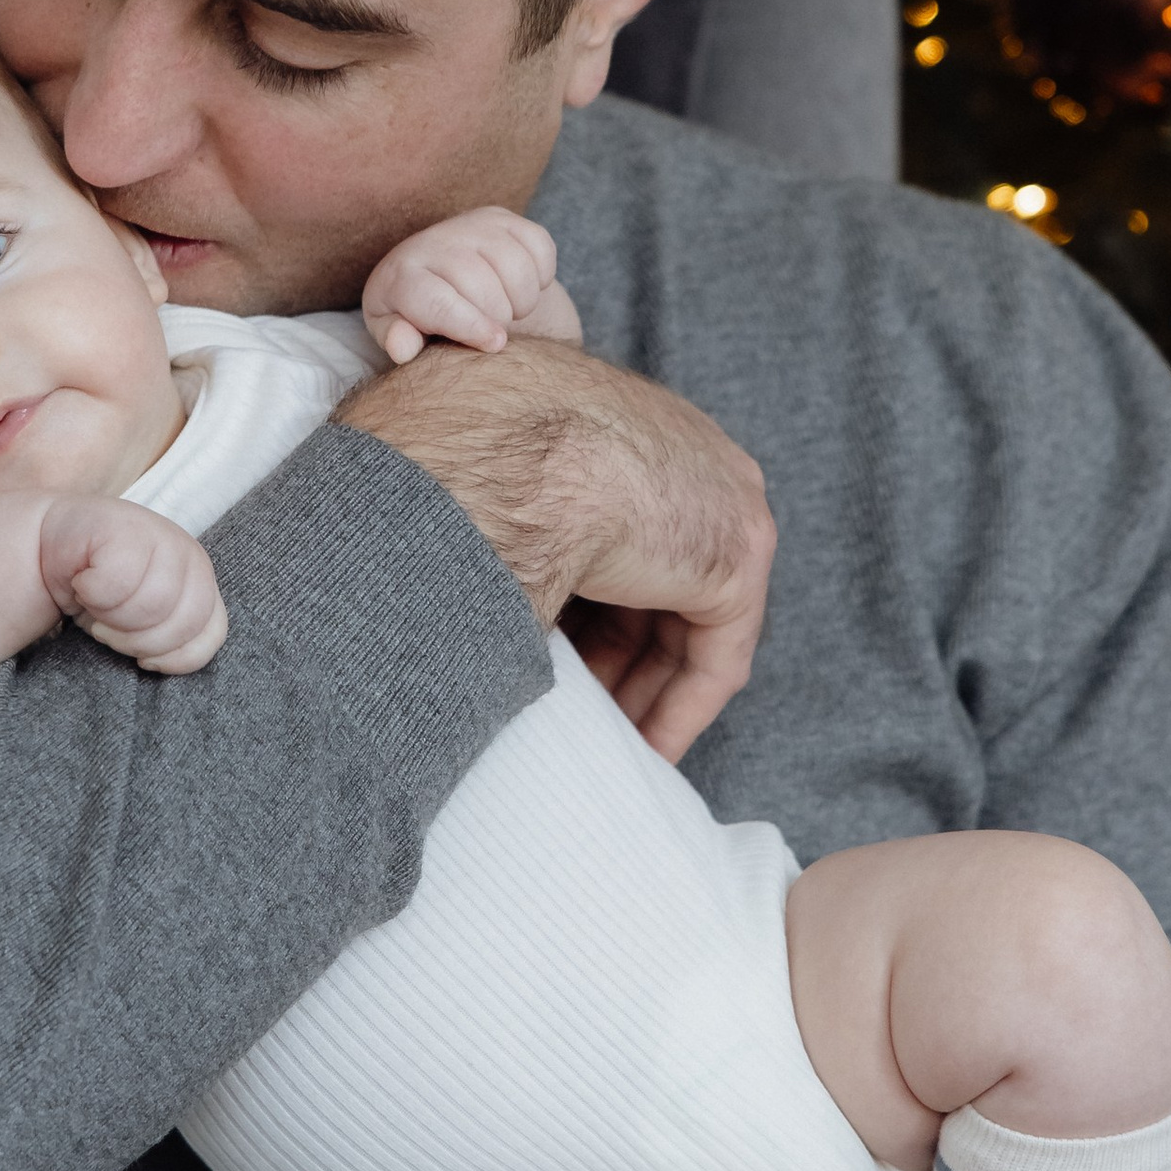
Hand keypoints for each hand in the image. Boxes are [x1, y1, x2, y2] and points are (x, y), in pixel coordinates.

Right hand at [38, 499, 227, 675]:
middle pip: (179, 625)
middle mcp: (190, 556)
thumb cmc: (102, 588)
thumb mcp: (141, 623)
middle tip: (107, 627)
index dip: (174, 658)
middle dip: (135, 641)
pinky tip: (83, 579)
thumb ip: (170, 639)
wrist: (53, 541)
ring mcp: (162, 537)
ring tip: (95, 602)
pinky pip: (115, 583)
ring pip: (150, 605)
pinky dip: (90, 591)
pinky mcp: (126, 527)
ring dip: (109, 616)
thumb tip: (162, 663)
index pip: (210, 634)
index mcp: (201, 582)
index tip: (144, 660)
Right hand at [338, 345, 773, 762]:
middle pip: (657, 582)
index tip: (551, 664)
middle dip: (616, 662)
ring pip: (687, 624)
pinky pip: (716, 653)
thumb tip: (434, 591)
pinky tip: (644, 750)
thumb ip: (490, 532)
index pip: (613, 533)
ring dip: (644, 695)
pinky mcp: (735, 553)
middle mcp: (681, 449)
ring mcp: (720, 495)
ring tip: (603, 748)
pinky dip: (680, 708)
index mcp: (614, 420)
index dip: (582, 613)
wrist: (486, 455)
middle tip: (579, 721)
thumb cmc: (446, 459)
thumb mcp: (470, 491)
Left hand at [362, 209, 578, 364]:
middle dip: (498, 317)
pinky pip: (539, 244)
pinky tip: (521, 287)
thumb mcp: (401, 332)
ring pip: (515, 265)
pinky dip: (542, 274)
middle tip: (495, 330)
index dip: (472, 327)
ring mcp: (470, 225)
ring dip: (523, 300)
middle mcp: (434, 242)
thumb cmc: (417, 314)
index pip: (439, 302)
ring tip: (508, 311)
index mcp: (402, 275)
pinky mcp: (501, 217)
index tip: (495, 343)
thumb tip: (401, 348)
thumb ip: (399, 341)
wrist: (439, 277)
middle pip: (482, 285)